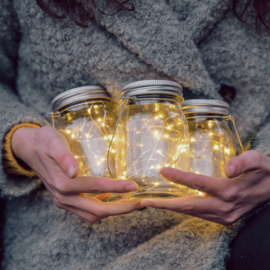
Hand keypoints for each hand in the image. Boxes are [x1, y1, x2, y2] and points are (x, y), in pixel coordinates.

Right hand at [12, 126, 139, 222]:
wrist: (29, 148)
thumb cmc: (44, 142)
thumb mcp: (53, 143)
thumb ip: (64, 157)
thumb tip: (74, 171)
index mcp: (63, 183)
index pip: (95, 188)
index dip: (116, 188)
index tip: (134, 186)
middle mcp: (63, 197)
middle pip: (97, 210)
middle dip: (121, 208)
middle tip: (140, 202)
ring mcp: (63, 201)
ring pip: (92, 215)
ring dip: (113, 211)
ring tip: (131, 202)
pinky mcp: (64, 201)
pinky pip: (85, 212)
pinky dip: (101, 209)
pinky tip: (111, 198)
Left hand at [140, 150, 269, 224]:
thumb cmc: (264, 172)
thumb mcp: (258, 160)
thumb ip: (244, 162)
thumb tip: (227, 168)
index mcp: (229, 191)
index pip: (198, 183)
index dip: (179, 177)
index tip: (163, 171)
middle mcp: (224, 207)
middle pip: (188, 206)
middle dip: (165, 204)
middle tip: (144, 201)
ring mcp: (223, 216)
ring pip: (192, 212)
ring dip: (171, 208)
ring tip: (152, 203)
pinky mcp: (223, 219)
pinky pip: (199, 214)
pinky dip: (183, 209)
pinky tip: (174, 204)